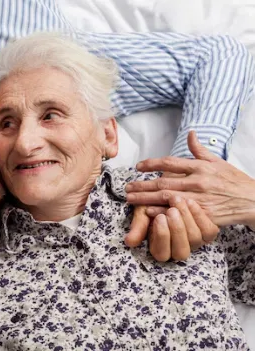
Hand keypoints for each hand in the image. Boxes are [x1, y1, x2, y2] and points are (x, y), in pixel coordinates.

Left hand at [126, 131, 254, 227]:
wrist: (253, 201)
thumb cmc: (234, 181)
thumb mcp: (218, 162)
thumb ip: (200, 150)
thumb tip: (190, 133)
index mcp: (200, 167)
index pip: (170, 162)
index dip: (151, 164)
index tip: (138, 167)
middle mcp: (198, 181)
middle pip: (163, 182)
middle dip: (142, 185)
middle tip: (126, 188)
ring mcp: (200, 198)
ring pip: (166, 198)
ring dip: (145, 199)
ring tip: (130, 200)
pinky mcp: (203, 214)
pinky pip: (178, 213)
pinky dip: (162, 213)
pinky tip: (148, 213)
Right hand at [126, 197, 218, 261]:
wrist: (170, 186)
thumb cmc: (153, 201)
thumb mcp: (143, 212)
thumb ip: (138, 226)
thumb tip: (129, 242)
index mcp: (161, 248)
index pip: (162, 254)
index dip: (161, 237)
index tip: (158, 217)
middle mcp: (179, 249)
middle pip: (181, 251)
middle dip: (176, 230)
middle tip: (170, 210)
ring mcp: (195, 242)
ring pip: (195, 239)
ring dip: (186, 219)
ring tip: (177, 201)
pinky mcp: (208, 232)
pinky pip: (209, 231)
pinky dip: (199, 215)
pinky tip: (189, 201)